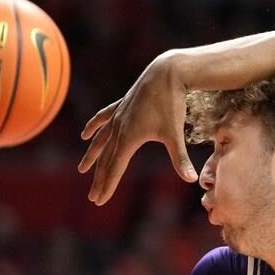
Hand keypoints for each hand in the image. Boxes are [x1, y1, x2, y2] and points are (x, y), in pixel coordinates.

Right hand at [78, 53, 196, 204]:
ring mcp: (118, 116)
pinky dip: (94, 127)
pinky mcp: (122, 105)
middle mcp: (119, 128)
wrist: (166, 74)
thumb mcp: (175, 134)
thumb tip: (192, 180)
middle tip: (92, 196)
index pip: (114, 168)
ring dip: (93, 156)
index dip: (107, 185)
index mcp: (129, 138)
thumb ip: (180, 159)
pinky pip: (103, 119)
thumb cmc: (171, 104)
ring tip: (83, 169)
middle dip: (99, 179)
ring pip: (101, 140)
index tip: (99, 200)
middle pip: (106, 158)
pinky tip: (85, 134)